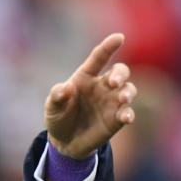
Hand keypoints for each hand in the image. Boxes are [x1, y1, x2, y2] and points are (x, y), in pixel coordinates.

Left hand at [44, 33, 136, 159]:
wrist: (64, 142)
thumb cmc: (59, 117)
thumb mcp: (52, 107)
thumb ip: (57, 96)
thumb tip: (66, 88)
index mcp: (86, 77)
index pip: (99, 58)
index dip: (109, 47)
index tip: (119, 38)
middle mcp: (102, 86)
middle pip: (120, 71)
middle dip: (120, 73)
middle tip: (114, 82)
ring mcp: (111, 102)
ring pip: (128, 90)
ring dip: (128, 92)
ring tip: (123, 98)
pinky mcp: (116, 120)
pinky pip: (127, 113)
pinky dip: (128, 114)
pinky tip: (126, 118)